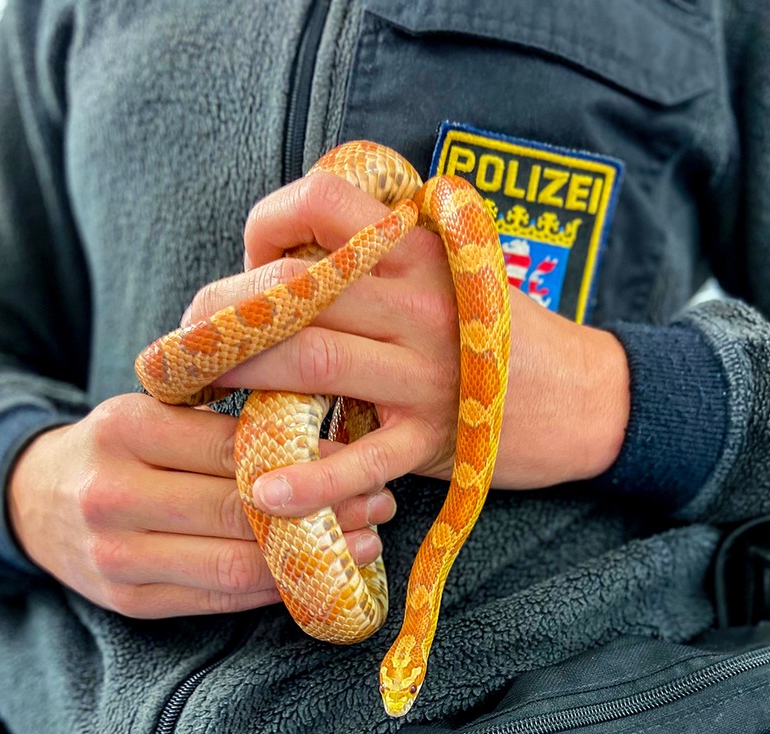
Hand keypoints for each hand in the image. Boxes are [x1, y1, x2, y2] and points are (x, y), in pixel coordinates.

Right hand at [6, 392, 394, 617]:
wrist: (34, 501)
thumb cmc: (117, 448)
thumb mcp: (152, 410)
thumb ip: (219, 416)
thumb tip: (327, 425)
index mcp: (126, 428)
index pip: (235, 448)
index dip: (307, 458)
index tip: (360, 456)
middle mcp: (114, 493)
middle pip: (239, 511)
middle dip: (322, 512)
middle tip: (379, 504)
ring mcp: (116, 555)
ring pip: (234, 566)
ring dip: (310, 561)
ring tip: (364, 545)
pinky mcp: (128, 601)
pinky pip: (218, 600)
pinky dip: (274, 590)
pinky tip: (316, 575)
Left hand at [183, 170, 630, 519]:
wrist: (588, 397)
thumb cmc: (503, 334)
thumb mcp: (454, 273)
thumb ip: (381, 261)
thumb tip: (285, 263)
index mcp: (419, 253)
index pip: (325, 205)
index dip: (269, 223)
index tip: (249, 263)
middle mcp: (418, 304)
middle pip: (298, 293)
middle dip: (222, 315)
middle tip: (181, 345)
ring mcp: (426, 374)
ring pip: (315, 365)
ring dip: (242, 379)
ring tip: (194, 395)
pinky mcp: (435, 439)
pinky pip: (364, 459)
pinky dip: (311, 476)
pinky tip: (262, 491)